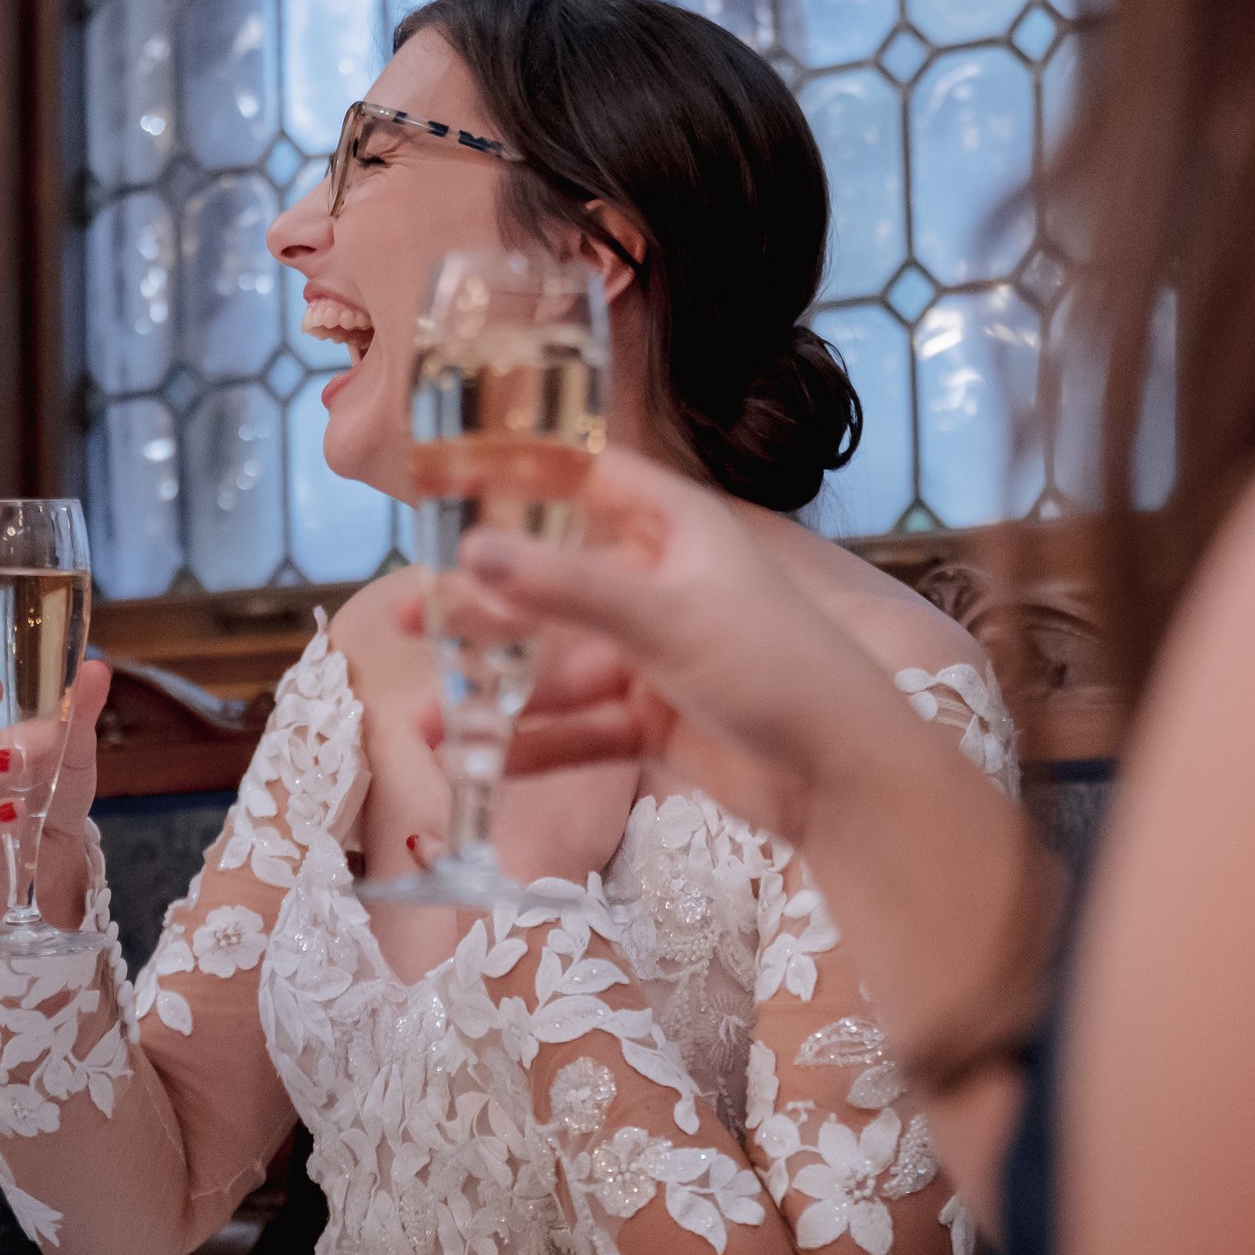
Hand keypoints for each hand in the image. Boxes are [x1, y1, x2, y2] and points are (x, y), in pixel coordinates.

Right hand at [402, 452, 909, 834]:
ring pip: (562, 667)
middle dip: (486, 607)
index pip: (593, 480)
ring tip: (429, 717)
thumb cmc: (775, 670)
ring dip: (499, 692)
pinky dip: (534, 744)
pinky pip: (581, 729)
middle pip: (559, 586)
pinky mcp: (658, 724)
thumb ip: (565, 589)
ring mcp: (659, 659)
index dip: (525, 476)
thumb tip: (468, 552)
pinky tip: (477, 761)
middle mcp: (665, 586)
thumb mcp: (666, 619)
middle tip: (408, 616)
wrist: (845, 779)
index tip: (446, 480)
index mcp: (680, 531)